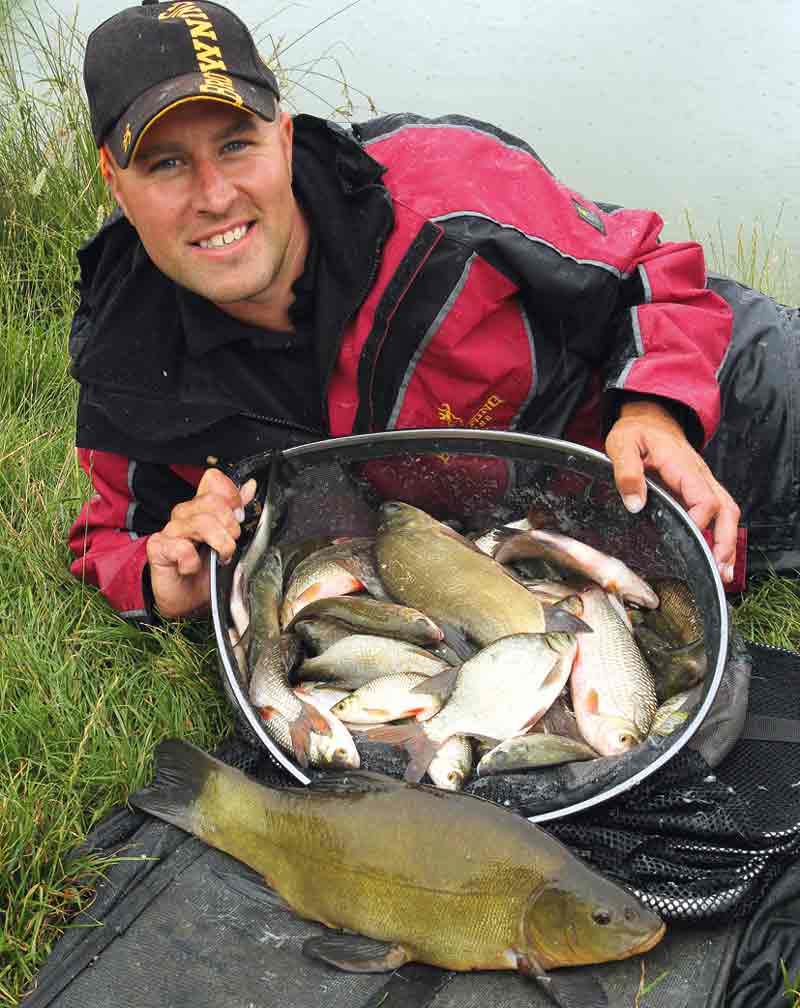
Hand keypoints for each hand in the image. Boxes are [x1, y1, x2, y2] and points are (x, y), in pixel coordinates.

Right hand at [146, 470, 257, 617]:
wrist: (188, 601)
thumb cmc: (207, 572)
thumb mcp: (228, 540)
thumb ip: (237, 511)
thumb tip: (250, 487)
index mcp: (202, 508)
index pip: (213, 480)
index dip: (231, 494)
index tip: (239, 515)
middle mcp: (185, 515)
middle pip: (211, 501)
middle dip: (230, 525)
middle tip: (232, 543)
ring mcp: (170, 530)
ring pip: (200, 523)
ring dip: (219, 544)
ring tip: (221, 558)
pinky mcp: (158, 548)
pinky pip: (181, 547)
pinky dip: (192, 562)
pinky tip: (192, 568)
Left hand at [605, 401, 739, 582]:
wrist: (649, 418)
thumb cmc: (636, 432)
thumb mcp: (622, 445)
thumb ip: (626, 472)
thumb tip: (635, 504)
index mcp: (682, 466)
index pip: (703, 498)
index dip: (700, 523)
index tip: (688, 544)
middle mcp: (700, 476)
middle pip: (726, 509)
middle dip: (725, 542)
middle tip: (718, 571)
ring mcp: (703, 483)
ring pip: (728, 513)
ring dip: (727, 543)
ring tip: (722, 573)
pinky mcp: (700, 490)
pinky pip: (719, 513)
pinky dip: (721, 535)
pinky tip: (715, 557)